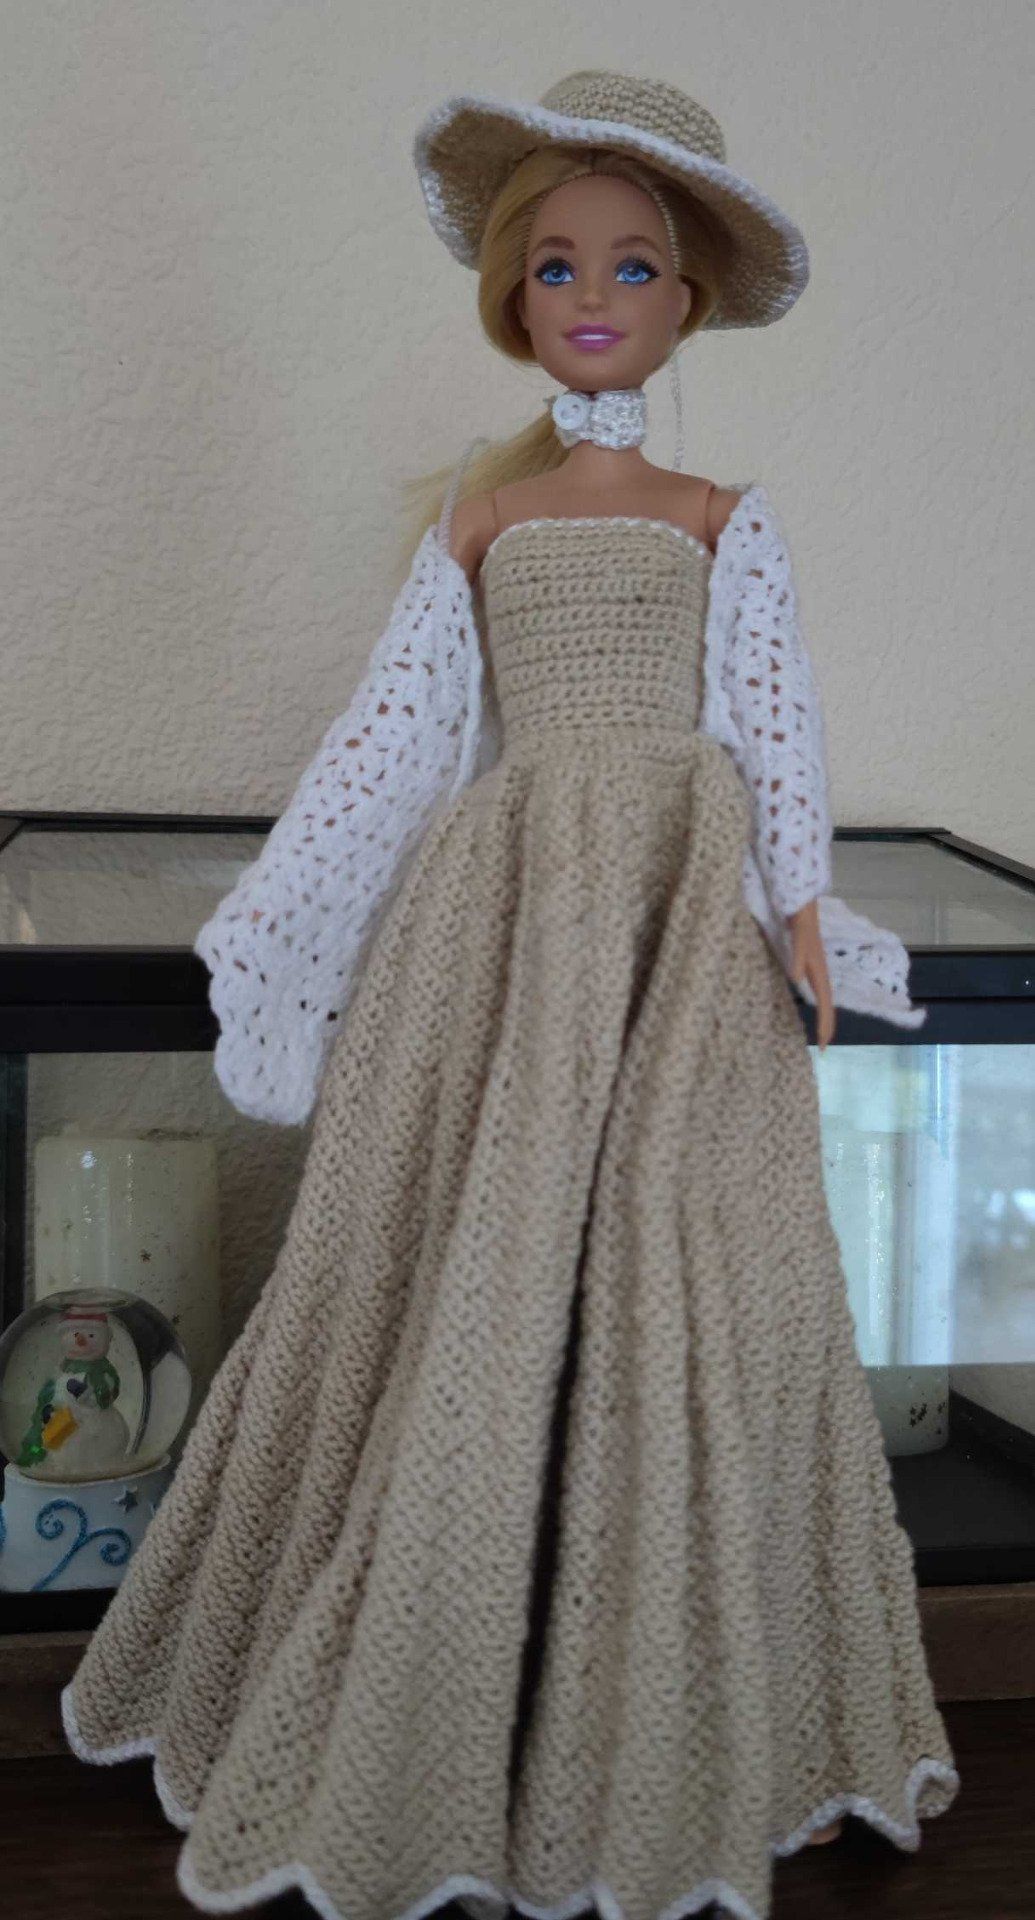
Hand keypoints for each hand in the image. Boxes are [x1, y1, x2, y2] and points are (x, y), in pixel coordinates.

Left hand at [787, 898, 835, 1050]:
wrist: (801, 906)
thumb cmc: (799, 922)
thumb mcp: (799, 938)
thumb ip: (798, 957)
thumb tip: (796, 979)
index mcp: (820, 971)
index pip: (825, 1004)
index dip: (825, 1024)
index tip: (823, 1045)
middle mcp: (821, 974)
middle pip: (828, 1006)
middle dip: (827, 1027)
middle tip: (824, 1049)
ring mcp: (816, 970)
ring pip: (824, 1000)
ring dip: (824, 1018)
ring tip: (822, 1036)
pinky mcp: (810, 966)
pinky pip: (817, 992)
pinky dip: (817, 1005)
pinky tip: (812, 1007)